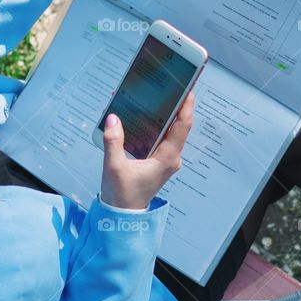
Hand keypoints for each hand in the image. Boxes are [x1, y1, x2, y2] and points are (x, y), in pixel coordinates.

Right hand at [100, 92, 193, 210]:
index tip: (186, 87)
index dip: (186, 105)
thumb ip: (113, 142)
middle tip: (167, 84)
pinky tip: (141, 113)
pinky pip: (159, 137)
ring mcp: (165, 158)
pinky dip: (153, 124)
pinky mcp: (157, 160)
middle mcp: (171, 157)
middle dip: (173, 104)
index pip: (183, 125)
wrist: (123, 216)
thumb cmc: (122, 195)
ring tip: (154, 94)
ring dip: (162, 113)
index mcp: (167, 158)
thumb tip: (114, 117)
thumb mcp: (114, 167)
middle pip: (178, 124)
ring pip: (169, 130)